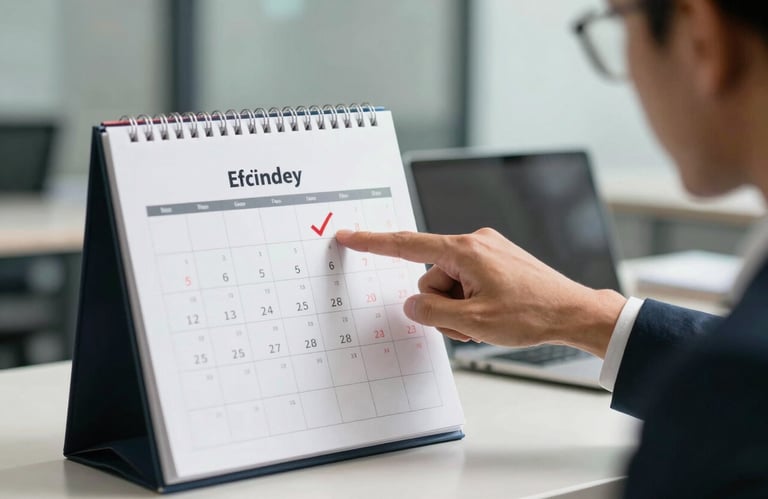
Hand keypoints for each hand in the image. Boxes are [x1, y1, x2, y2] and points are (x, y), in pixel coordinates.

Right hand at [335, 228, 625, 357]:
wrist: (574, 313)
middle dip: (443, 306)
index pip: (407, 245)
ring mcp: (488, 251)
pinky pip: (467, 283)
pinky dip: (472, 303)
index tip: (348, 235)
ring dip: (459, 309)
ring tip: (488, 320)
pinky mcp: (497, 261)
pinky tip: (494, 314)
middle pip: (431, 279)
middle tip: (471, 322)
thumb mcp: (472, 321)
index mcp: (466, 250)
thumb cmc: (532, 314)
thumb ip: (431, 312)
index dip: (373, 242)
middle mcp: (475, 243)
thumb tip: (412, 305)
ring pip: (449, 286)